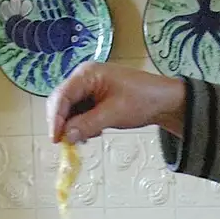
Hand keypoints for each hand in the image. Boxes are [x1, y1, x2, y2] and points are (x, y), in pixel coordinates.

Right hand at [46, 61, 186, 144]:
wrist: (164, 101)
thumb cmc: (143, 100)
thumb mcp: (114, 114)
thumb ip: (88, 124)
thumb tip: (66, 136)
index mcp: (87, 74)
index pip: (62, 95)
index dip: (55, 118)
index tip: (55, 139)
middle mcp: (83, 78)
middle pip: (61, 102)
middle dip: (63, 123)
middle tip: (67, 144)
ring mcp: (88, 88)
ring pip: (69, 110)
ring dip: (74, 126)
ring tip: (90, 136)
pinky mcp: (94, 98)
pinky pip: (80, 113)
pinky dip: (83, 125)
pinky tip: (95, 132)